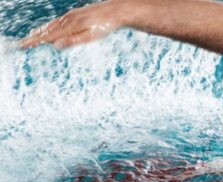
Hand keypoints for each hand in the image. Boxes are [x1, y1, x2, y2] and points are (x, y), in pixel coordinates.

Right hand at [19, 0, 133, 48]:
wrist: (114, 10)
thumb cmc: (105, 26)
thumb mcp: (90, 36)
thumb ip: (73, 40)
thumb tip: (55, 45)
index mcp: (70, 27)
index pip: (48, 36)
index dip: (35, 41)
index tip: (24, 45)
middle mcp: (68, 19)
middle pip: (47, 29)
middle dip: (35, 36)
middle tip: (23, 43)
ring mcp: (71, 15)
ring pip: (53, 24)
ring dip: (41, 30)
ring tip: (33, 35)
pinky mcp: (76, 13)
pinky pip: (59, 20)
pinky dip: (51, 25)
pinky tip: (51, 27)